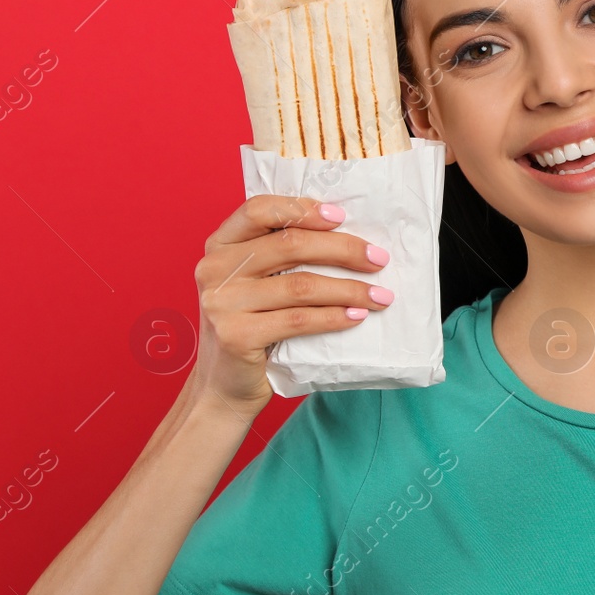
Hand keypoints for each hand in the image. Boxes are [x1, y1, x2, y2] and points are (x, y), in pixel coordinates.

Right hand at [188, 195, 390, 415]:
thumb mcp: (255, 281)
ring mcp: (222, 303)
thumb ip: (280, 254)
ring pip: (300, 285)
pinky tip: (357, 316)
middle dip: (343, 249)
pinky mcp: (235, 336)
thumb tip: (349, 233)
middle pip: (290, 244)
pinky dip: (334, 316)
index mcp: (220, 244)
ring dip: (349, 289)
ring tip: (380, 295)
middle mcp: (214, 269)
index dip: (303, 209)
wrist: (223, 386)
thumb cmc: (252, 325)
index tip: (342, 216)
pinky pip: (298, 320)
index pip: (259, 209)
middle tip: (379, 259)